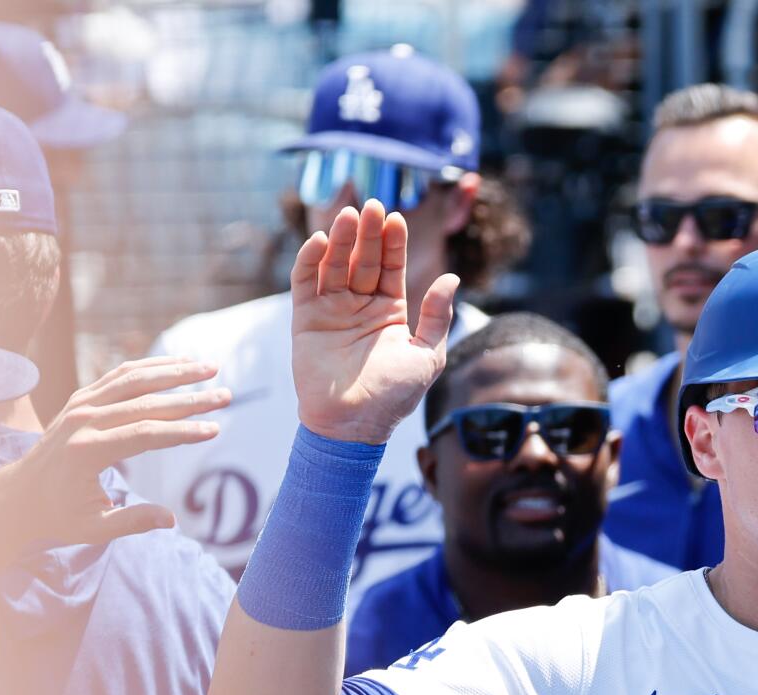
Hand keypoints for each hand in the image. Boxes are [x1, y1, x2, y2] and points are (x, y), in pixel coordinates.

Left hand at [0, 355, 228, 546]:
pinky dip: (151, 366)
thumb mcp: (93, 528)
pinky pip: (120, 375)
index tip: (215, 429)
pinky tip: (178, 364)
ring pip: (134, 378)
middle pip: (146, 402)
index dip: (182, 431)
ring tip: (210, 366)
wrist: (18, 494)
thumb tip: (172, 520)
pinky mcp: (81, 398)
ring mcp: (80, 405)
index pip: (145, 435)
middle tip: (226, 396)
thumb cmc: (57, 515)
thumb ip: (132, 522)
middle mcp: (83, 421)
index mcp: (86, 452)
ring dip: (174, 370)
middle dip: (190, 398)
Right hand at [290, 199, 459, 444]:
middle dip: (369, 234)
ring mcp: (332, 310)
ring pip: (335, 265)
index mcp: (389, 311)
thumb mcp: (427, 355)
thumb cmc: (394, 396)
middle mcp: (360, 306)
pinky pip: (305, 282)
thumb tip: (452, 278)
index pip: (391, 268)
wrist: (354, 425)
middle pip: (363, 260)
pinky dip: (310, 260)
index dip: (393, 244)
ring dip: (342, 240)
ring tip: (350, 216)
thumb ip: (437, 316)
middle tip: (373, 206)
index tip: (397, 219)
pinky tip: (322, 240)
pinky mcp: (306, 319)